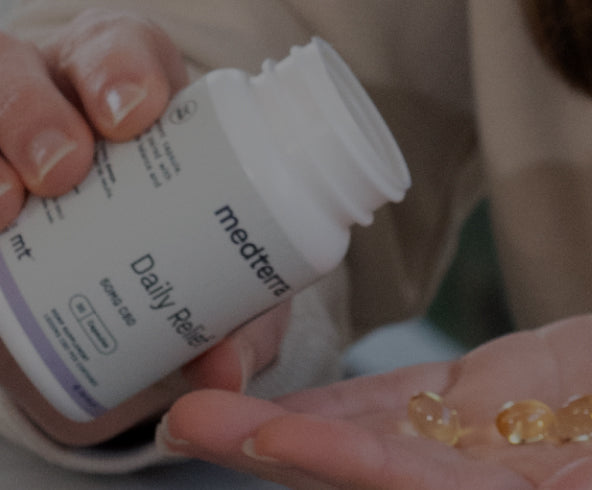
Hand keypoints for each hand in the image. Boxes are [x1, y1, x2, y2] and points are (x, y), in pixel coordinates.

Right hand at [0, 8, 289, 445]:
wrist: (111, 308)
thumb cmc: (184, 265)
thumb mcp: (219, 288)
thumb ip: (234, 328)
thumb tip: (223, 374)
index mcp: (139, 103)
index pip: (126, 50)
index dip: (123, 66)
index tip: (136, 114)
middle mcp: (59, 101)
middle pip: (32, 69)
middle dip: (39, 109)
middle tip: (64, 171)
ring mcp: (3, 135)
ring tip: (7, 204)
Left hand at [159, 274, 591, 488]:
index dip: (344, 470)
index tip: (267, 442)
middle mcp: (515, 489)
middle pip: (381, 475)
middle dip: (286, 452)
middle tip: (194, 419)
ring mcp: (509, 439)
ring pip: (386, 433)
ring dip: (300, 418)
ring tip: (214, 396)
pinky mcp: (516, 389)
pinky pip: (423, 395)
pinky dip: (360, 391)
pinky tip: (301, 389)